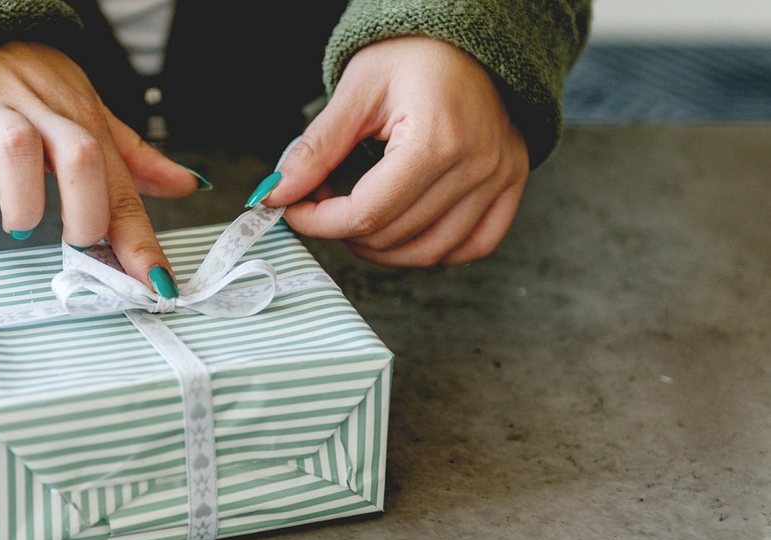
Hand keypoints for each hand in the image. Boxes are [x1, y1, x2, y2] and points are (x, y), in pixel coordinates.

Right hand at [0, 41, 200, 293]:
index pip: (121, 179)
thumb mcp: (84, 114)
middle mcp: (41, 109)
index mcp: (82, 115)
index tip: (154, 282)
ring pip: (19, 149)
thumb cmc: (25, 89)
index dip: (140, 237)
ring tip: (21, 225)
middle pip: (79, 154)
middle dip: (86, 213)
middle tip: (77, 244)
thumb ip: (131, 157)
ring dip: (26, 204)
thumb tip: (186, 184)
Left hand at [265, 36, 529, 266]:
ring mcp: (499, 177)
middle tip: (323, 202)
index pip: (367, 213)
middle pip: (394, 236)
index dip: (320, 223)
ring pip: (430, 252)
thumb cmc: (414, 53)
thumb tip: (278, 192)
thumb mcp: (356, 91)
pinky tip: (405, 231)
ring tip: (358, 217)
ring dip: (382, 249)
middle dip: (344, 230)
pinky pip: (474, 246)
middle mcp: (476, 165)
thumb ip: (317, 148)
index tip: (294, 210)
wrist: (466, 37)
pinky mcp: (511, 183)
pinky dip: (434, 251)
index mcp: (436, 139)